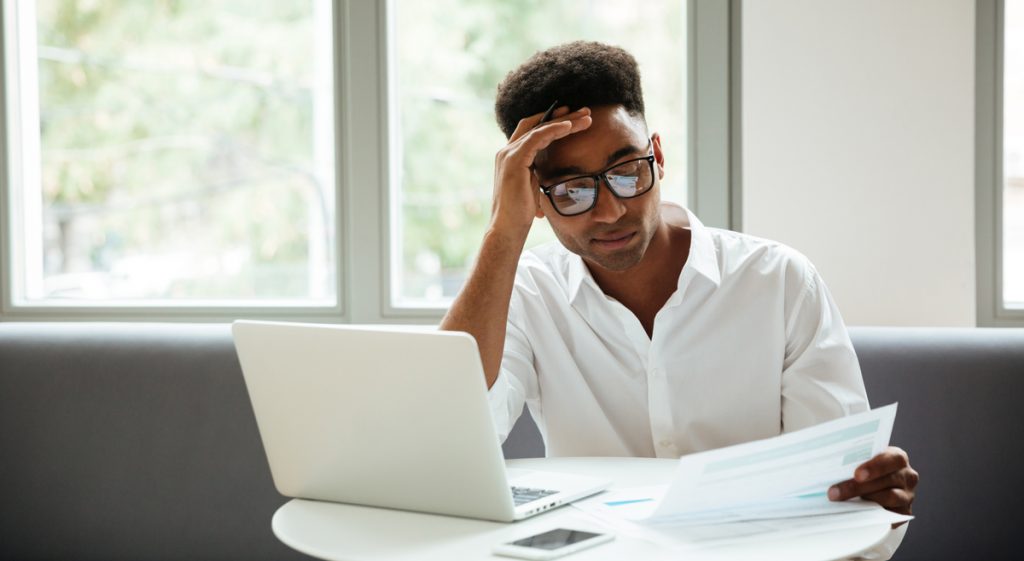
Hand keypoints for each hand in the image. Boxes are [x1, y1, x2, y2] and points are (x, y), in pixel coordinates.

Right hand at [490, 106, 591, 232]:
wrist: (507, 228)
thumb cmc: (521, 214)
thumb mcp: (532, 187)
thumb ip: (537, 174)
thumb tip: (552, 173)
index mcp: (511, 157)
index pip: (532, 130)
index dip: (552, 121)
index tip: (574, 117)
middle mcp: (507, 151)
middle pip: (536, 124)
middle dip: (562, 115)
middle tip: (585, 111)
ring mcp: (509, 154)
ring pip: (539, 128)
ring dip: (564, 121)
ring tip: (586, 117)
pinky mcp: (514, 160)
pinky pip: (537, 137)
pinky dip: (554, 130)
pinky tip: (569, 126)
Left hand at [828, 446, 918, 527]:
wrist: (881, 484)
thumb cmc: (868, 468)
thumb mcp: (864, 460)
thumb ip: (853, 461)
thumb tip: (826, 465)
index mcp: (897, 458)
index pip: (893, 459)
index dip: (875, 467)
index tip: (856, 474)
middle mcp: (907, 476)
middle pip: (887, 481)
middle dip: (858, 487)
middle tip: (834, 493)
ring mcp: (908, 495)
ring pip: (890, 498)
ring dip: (864, 500)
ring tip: (841, 503)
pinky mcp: (905, 512)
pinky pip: (892, 516)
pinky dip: (875, 516)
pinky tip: (856, 515)